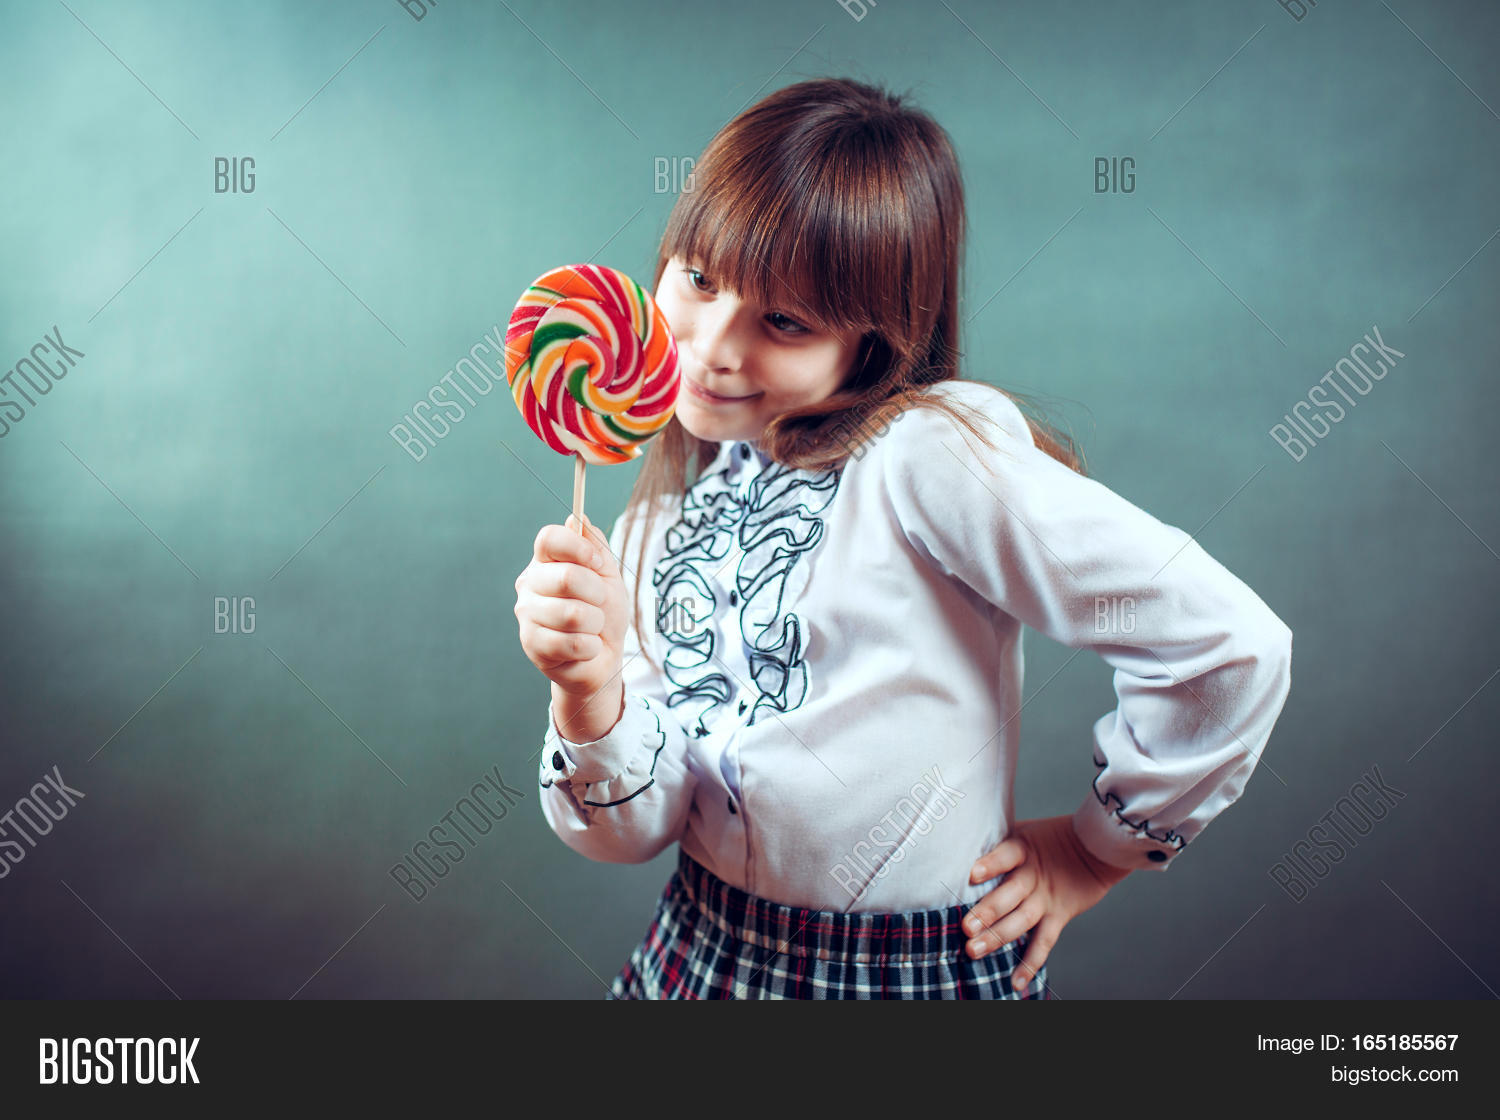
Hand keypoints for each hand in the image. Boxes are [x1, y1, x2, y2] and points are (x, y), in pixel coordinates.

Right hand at [514, 514, 627, 738]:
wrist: (603, 657)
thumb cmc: (604, 613)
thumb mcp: (608, 575)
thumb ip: (595, 546)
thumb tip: (577, 517)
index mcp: (545, 562)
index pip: (549, 538)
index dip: (578, 548)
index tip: (598, 563)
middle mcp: (529, 585)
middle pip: (566, 576)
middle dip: (597, 593)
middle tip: (598, 604)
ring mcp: (527, 616)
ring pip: (573, 614)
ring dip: (595, 624)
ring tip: (591, 628)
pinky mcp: (532, 645)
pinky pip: (574, 643)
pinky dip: (590, 647)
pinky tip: (585, 648)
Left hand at [963, 814, 1131, 995]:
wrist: (1093, 849)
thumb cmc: (1047, 839)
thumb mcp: (1023, 831)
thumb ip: (997, 842)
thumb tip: (955, 850)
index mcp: (1022, 849)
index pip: (1006, 855)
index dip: (991, 864)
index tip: (972, 875)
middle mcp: (1033, 876)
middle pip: (1009, 894)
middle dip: (988, 912)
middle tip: (966, 927)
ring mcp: (1045, 898)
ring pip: (1021, 921)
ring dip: (998, 937)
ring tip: (974, 950)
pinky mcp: (1058, 916)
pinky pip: (1044, 943)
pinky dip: (1030, 964)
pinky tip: (1016, 982)